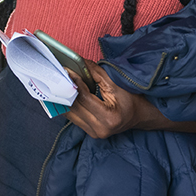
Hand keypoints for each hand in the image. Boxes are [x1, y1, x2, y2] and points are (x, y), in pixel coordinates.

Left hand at [65, 60, 195, 137]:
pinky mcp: (89, 132)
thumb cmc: (132, 99)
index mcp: (109, 118)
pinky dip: (67, 104)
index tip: (65, 69)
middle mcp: (99, 129)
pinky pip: (73, 117)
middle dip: (64, 88)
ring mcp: (93, 133)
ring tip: (55, 81)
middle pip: (74, 106)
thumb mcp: (117, 84)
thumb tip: (80, 62)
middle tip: (55, 73)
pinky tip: (61, 92)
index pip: (84, 97)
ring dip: (62, 97)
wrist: (140, 116)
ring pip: (70, 113)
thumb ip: (97, 74)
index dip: (74, 82)